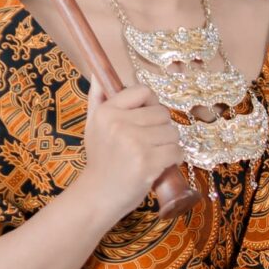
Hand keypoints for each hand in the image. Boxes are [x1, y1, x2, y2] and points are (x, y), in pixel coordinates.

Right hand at [76, 78, 183, 225]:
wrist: (98, 196)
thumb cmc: (100, 160)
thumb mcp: (92, 126)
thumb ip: (97, 98)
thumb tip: (97, 73)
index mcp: (107, 111)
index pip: (143, 91)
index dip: (151, 104)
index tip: (146, 120)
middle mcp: (119, 124)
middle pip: (162, 112)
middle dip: (161, 128)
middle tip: (149, 143)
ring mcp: (134, 143)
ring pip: (172, 132)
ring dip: (168, 144)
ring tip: (153, 155)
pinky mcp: (147, 162)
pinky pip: (176, 151)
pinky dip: (174, 159)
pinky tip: (160, 165)